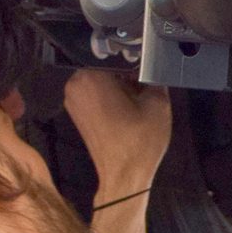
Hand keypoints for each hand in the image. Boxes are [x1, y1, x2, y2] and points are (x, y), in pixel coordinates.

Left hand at [64, 70, 172, 189]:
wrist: (124, 176)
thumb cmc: (139, 139)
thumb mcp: (158, 103)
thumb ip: (154, 77)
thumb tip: (151, 68)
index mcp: (91, 75)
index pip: (117, 56)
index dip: (136, 63)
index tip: (147, 75)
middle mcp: (75, 83)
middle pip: (107, 69)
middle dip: (125, 76)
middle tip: (143, 90)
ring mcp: (72, 100)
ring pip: (102, 82)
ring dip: (119, 88)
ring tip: (136, 103)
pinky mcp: (77, 115)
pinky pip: (96, 97)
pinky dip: (110, 100)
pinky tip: (126, 112)